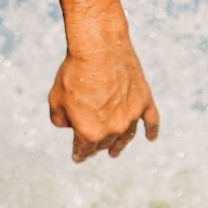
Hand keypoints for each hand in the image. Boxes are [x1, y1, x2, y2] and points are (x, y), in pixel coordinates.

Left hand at [48, 41, 160, 162]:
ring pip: (126, 137)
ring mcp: (131, 116)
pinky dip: (151, 130)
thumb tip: (68, 125)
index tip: (77, 158)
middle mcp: (112, 129)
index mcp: (89, 132)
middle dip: (97, 147)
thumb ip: (60, 119)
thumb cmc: (73, 73)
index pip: (84, 150)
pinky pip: (151, 121)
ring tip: (114, 152)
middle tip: (93, 148)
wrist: (98, 49)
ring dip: (119, 146)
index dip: (79, 155)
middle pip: (104, 143)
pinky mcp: (144, 101)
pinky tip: (151, 138)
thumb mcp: (55, 99)